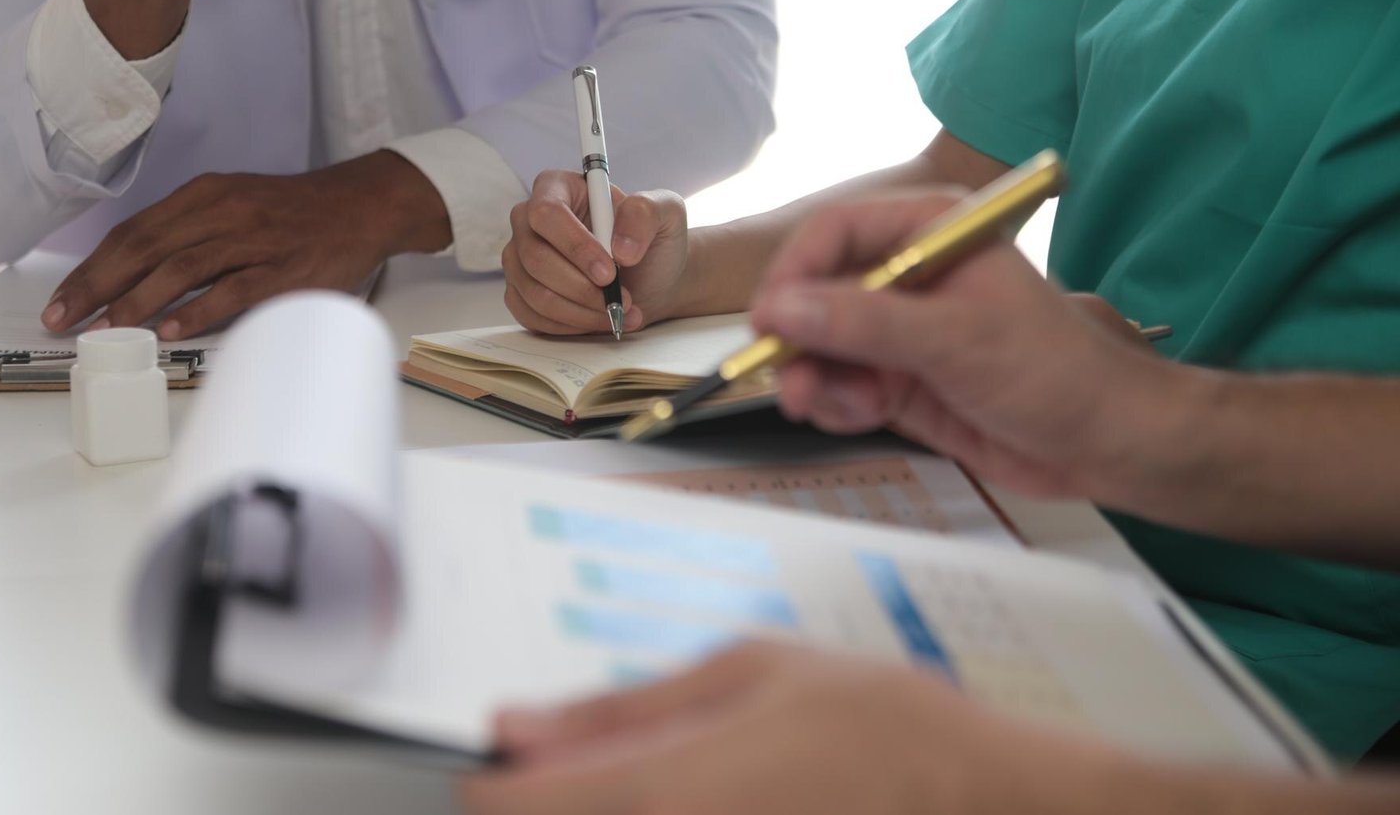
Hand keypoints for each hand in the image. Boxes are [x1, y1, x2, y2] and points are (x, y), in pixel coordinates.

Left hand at [41, 151, 448, 338]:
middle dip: (98, 286)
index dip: (92, 267)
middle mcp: (222, 212)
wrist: (361, 204)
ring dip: (138, 300)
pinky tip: (171, 329)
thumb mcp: (234, 203)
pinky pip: (234, 289)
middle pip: (146, 248)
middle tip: (63, 318)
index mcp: (204, 195)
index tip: (60, 299)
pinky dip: (199, 310)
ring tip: (106, 328)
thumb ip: (190, 231)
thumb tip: (136, 273)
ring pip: (182, 267)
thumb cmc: (293, 212)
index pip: (133, 232)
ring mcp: (254, 240)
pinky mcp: (284, 268)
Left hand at [462, 641, 1112, 814]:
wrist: (979, 796)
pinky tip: (720, 792)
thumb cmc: (872, 722)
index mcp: (652, 791)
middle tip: (603, 760)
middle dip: (556, 796)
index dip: (495, 781)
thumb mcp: (745, 672)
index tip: (511, 759)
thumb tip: (516, 724)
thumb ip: (622, 707)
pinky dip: (661, 811)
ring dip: (610, 801)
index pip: (505, 808)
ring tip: (684, 769)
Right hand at [502, 171, 689, 334]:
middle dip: (582, 288)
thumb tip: (620, 248)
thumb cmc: (651, 241)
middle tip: (622, 300)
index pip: (546, 213)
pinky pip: (532, 316)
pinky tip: (599, 320)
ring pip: (535, 293)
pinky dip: (571, 325)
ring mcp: (520, 259)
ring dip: (582, 312)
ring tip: (619, 313)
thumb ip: (645, 214)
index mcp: (556, 188)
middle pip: (535, 258)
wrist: (651, 278)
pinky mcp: (520, 293)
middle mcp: (528, 221)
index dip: (575, 246)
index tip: (610, 273)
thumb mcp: (666, 213)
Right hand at [747, 191, 1184, 501]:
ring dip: (815, 379)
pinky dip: (836, 404)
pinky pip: (840, 385)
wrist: (1107, 444)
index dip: (795, 274)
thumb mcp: (956, 340)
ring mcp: (900, 330)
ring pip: (820, 346)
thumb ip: (865, 323)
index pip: (835, 234)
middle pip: (816, 292)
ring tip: (837, 407)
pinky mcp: (899, 380)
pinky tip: (858, 416)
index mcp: (930, 231)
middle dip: (798, 339)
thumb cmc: (1056, 372)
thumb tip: (782, 309)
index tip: (768, 321)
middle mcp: (907, 275)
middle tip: (789, 382)